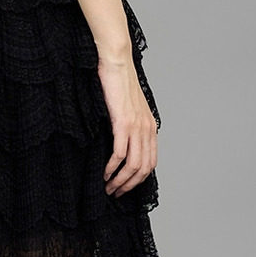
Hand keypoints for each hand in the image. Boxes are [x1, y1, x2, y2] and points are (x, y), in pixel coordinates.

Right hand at [97, 53, 156, 195]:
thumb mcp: (128, 108)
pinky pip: (120, 154)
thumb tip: (120, 142)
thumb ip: (128, 125)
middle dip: (129, 185)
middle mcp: (147, 129)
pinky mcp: (123, 123)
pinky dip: (112, 168)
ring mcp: (136, 127)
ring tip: (108, 188)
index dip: (138, 180)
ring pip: (133, 165)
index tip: (125, 188)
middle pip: (143, 169)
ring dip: (120, 181)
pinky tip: (104, 174)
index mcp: (150, 127)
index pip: (151, 163)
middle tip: (114, 193)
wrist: (116, 63)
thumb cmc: (117, 83)